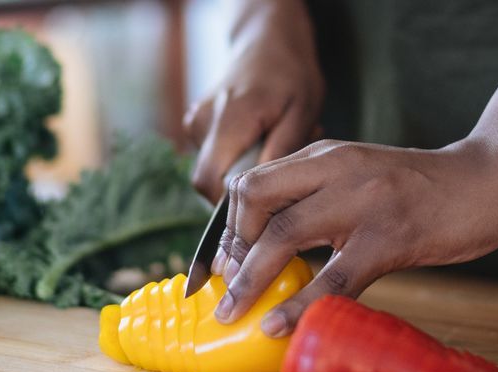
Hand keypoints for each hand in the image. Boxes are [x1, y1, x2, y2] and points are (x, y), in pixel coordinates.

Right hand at [183, 0, 323, 200]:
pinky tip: (261, 138)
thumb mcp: (301, 112)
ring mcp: (195, 122)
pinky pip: (214, 157)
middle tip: (278, 169)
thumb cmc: (290, 74)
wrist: (267, 40)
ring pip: (213, 171)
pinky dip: (238, 156)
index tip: (266, 205)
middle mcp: (203, 122)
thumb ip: (280, 152)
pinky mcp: (196, 124)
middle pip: (207, 183)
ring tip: (274, 144)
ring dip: (243, 170)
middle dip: (242, 190)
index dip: (233, 205)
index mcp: (229, 120)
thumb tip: (265, 193)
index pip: (210, 184)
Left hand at [212, 138, 497, 336]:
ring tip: (233, 314)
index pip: (251, 183)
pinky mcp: (390, 237)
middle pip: (254, 201)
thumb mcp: (360, 177)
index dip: (227, 227)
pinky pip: (333, 276)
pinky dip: (300, 305)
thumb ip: (319, 197)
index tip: (225, 264)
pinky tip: (280, 326)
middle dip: (230, 252)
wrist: (487, 180)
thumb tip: (274, 247)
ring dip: (250, 280)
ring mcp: (362, 201)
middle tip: (227, 292)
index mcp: (324, 156)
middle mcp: (335, 169)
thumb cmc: (421, 189)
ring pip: (283, 235)